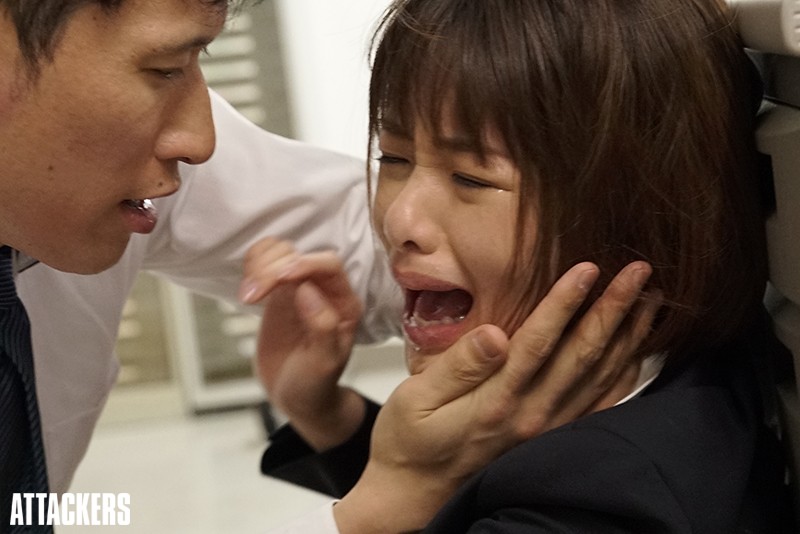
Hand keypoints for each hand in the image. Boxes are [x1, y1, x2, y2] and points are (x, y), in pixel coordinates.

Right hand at [240, 238, 365, 449]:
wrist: (295, 397)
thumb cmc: (315, 384)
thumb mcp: (323, 364)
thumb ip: (323, 327)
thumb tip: (308, 290)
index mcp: (345, 303)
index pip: (328, 265)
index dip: (303, 264)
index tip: (278, 279)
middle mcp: (324, 289)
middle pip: (298, 254)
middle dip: (272, 268)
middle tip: (252, 296)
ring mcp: (298, 287)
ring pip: (279, 252)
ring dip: (259, 265)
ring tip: (248, 296)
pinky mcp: (276, 291)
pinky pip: (263, 263)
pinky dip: (251, 266)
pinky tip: (247, 290)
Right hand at [334, 261, 658, 532]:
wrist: (413, 494)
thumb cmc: (409, 442)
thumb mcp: (415, 398)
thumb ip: (458, 365)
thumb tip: (494, 333)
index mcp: (496, 400)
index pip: (539, 343)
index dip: (565, 303)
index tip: (588, 268)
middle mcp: (530, 415)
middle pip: (582, 355)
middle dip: (613, 309)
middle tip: (639, 271)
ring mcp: (546, 429)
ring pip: (599, 377)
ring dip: (627, 336)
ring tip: (650, 300)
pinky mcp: (551, 437)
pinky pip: (599, 406)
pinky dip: (623, 377)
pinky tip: (636, 353)